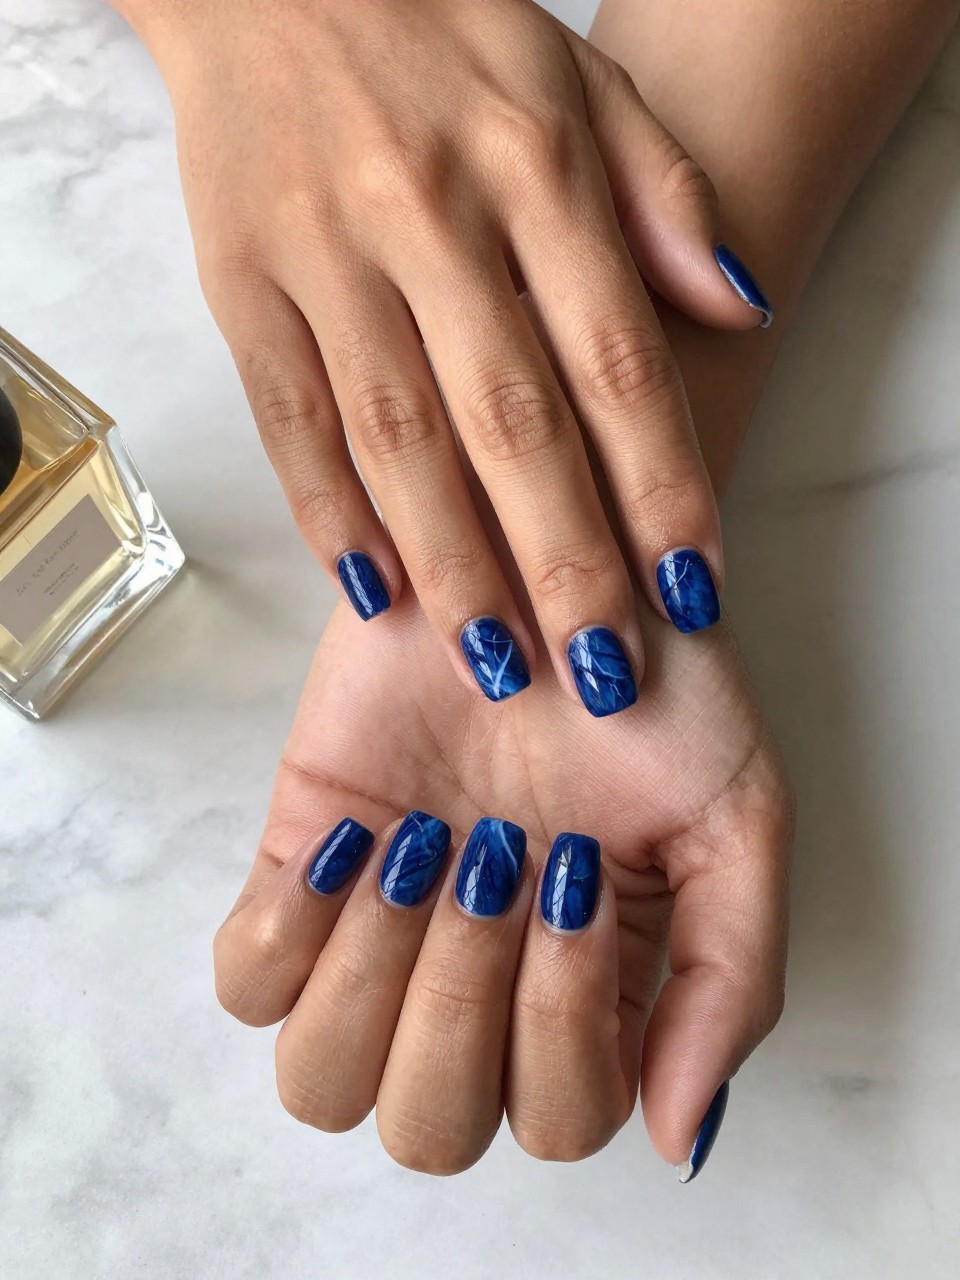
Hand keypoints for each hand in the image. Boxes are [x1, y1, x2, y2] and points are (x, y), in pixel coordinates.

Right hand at [128, 0, 770, 708]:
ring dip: (453, 564)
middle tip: (601, 672)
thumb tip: (741, 308)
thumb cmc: (445, 33)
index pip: (616, 359)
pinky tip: (374, 595)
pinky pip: (288, 418)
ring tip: (499, 663)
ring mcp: (326, 254)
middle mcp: (430, 215)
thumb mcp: (580, 78)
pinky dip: (329, 513)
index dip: (660, 485)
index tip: (693, 590)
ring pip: (399, 438)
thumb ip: (666, 195)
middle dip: (565, 560)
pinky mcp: (243, 285)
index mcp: (534, 165)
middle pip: (511, 422)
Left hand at [213, 591, 791, 1174]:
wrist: (546, 561)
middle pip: (428, 1126)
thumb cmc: (646, 680)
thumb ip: (732, 980)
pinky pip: (246, 983)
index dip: (561, 1022)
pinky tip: (354, 841)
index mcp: (590, 998)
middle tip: (495, 857)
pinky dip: (292, 931)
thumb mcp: (736, 817)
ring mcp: (380, 936)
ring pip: (323, 1082)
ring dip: (375, 977)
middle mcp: (478, 989)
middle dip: (463, 1002)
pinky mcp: (295, 869)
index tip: (571, 867)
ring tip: (420, 853)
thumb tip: (679, 1139)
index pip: (561, 1120)